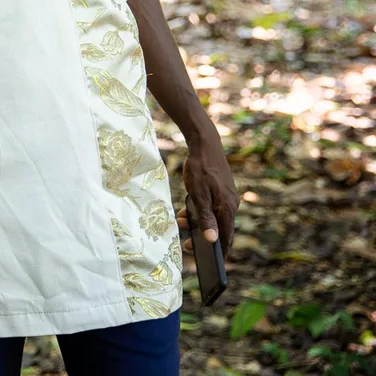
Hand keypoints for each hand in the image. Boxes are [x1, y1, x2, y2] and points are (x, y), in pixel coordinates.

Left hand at [178, 135, 238, 253]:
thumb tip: (212, 240)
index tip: (213, 267)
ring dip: (197, 223)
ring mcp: (226, 198)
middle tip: (187, 246)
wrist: (204, 144)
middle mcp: (230, 205)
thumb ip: (205, 218)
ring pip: (213, 218)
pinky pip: (210, 208)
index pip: (227, 237)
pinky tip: (185, 211)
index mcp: (228, 208)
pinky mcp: (220, 191)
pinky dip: (198, 212)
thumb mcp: (198, 195)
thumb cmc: (200, 169)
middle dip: (203, 239)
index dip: (220, 253)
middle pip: (220, 230)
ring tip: (181, 223)